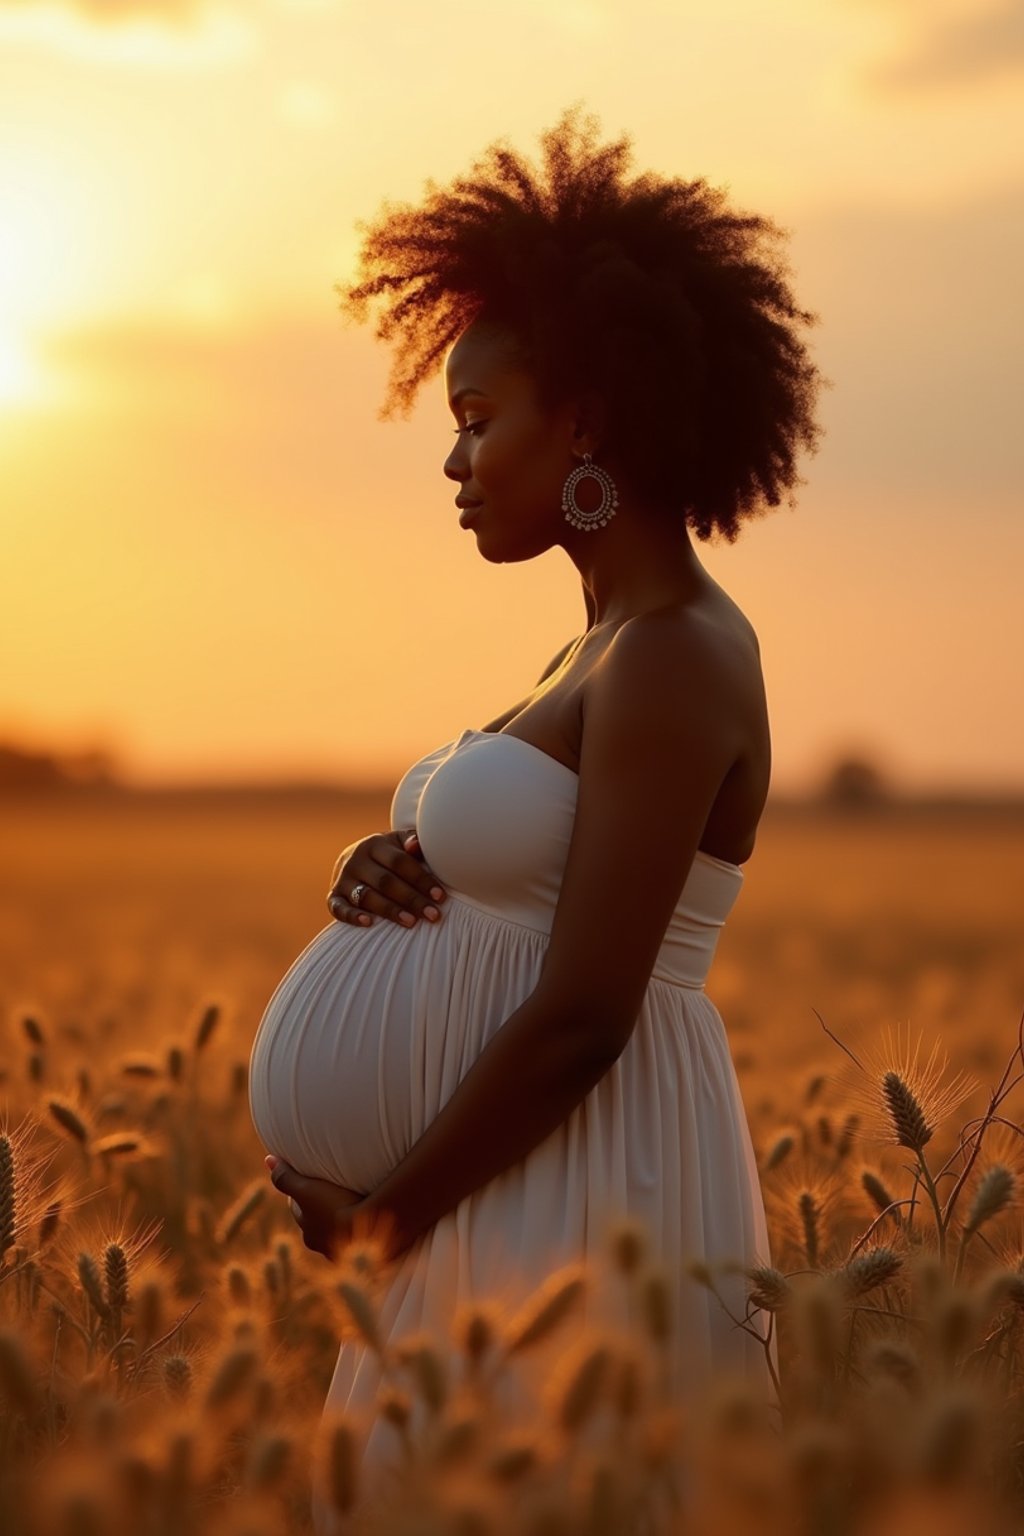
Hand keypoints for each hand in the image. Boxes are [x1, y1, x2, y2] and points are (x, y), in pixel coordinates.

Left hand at [264, 1155, 403, 1262]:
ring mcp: (346, 1250)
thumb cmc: (335, 1207)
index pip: (300, 1210)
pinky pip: (360, 1236)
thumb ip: (285, 1177)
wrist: (371, 1231)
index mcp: (309, 1232)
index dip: (302, 1193)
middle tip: (330, 1190)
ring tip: (354, 1202)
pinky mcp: (367, 1252)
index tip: (308, 1179)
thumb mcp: (305, 1190)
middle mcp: (324, 1245)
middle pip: (318, 1223)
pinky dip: (361, 1227)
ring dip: (341, 1219)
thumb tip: (268, 1160)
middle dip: (320, 1209)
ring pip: (338, 1231)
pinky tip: (372, 1217)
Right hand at [326, 830, 447, 930]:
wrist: (356, 859)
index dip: (421, 879)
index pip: (400, 862)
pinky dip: (351, 916)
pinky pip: (338, 907)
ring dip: (389, 910)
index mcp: (375, 844)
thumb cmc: (389, 855)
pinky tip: (368, 923)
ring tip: (411, 922)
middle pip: (385, 881)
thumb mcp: (400, 844)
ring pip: (366, 896)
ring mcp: (343, 878)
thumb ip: (412, 842)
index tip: (440, 897)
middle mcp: (356, 860)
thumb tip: (416, 845)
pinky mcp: (333, 896)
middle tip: (433, 915)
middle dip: (411, 899)